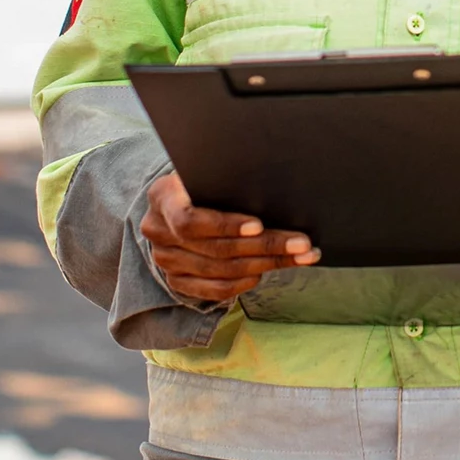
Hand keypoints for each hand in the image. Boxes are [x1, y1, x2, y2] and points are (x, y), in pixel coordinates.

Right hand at [141, 172, 321, 301]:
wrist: (179, 202)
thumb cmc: (206, 180)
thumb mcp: (210, 169)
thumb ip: (228, 175)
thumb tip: (272, 176)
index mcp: (162, 197)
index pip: (189, 219)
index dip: (225, 225)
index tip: (259, 225)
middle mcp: (158, 231)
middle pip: (215, 248)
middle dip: (265, 246)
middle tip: (301, 243)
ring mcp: (165, 259)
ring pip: (221, 270)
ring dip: (266, 264)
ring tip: (301, 255)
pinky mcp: (177, 280)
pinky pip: (215, 289)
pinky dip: (246, 282)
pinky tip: (270, 270)